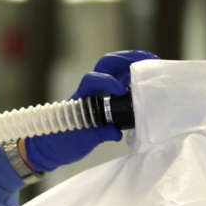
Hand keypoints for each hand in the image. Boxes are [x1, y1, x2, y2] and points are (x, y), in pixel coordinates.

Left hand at [23, 50, 156, 171]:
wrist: (52, 148)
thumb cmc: (62, 142)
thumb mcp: (81, 141)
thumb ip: (99, 134)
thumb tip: (116, 132)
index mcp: (81, 97)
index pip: (92, 79)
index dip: (106, 80)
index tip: (119, 90)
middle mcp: (90, 90)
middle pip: (106, 63)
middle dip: (127, 58)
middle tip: (149, 59)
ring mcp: (98, 92)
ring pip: (114, 68)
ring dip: (132, 62)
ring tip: (153, 63)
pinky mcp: (105, 98)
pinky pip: (120, 80)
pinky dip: (134, 75)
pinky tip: (148, 78)